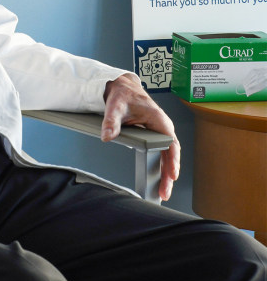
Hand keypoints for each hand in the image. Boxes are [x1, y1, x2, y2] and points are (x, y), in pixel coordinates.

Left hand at [101, 72, 179, 201]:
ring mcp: (160, 133)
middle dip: (169, 174)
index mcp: (159, 120)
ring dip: (166, 173)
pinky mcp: (154, 136)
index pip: (171, 143)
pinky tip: (158, 179)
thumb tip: (107, 136)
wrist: (122, 88)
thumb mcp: (115, 106)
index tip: (172, 175)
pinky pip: (161, 153)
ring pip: (167, 155)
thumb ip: (111, 121)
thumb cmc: (124, 94)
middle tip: (164, 192)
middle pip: (171, 154)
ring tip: (162, 191)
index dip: (173, 160)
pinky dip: (161, 166)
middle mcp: (163, 127)